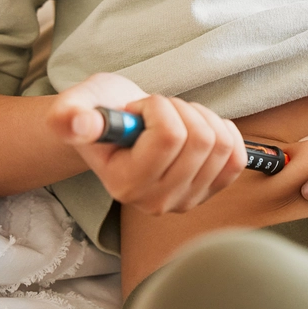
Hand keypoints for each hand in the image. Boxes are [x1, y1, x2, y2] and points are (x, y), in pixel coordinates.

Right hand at [45, 72, 245, 214]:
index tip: (137, 108)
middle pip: (201, 140)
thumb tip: (74, 124)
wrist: (119, 128)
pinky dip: (224, 131)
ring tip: (174, 119)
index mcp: (125, 185)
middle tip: (156, 112)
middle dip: (180, 110)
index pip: (170, 137)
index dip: (158, 108)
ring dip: (200, 118)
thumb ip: (69, 116)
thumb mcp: (76, 106)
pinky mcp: (210, 190)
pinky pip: (237, 157)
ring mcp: (187, 200)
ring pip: (221, 144)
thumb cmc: (100, 113)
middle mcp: (158, 202)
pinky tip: (198, 127)